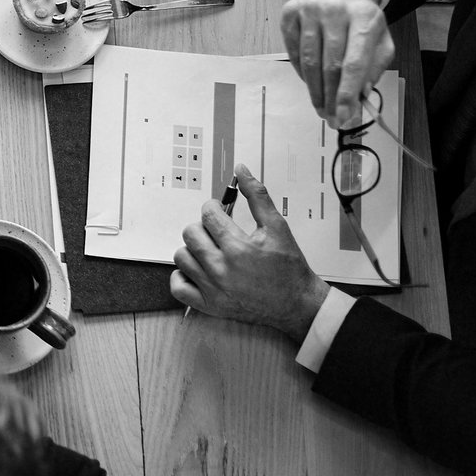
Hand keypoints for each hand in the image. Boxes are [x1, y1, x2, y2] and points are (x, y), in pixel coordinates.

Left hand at [171, 166, 328, 340]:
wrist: (297, 303)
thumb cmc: (288, 267)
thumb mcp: (277, 227)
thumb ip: (257, 196)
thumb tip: (241, 170)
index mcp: (238, 247)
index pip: (208, 215)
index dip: (213, 208)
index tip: (220, 212)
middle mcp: (221, 269)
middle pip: (191, 233)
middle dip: (202, 226)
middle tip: (216, 231)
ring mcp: (213, 289)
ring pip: (181, 257)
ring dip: (193, 249)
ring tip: (209, 250)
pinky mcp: (209, 305)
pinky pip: (178, 287)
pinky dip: (182, 277)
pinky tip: (198, 270)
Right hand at [280, 0, 392, 127]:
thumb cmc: (363, 18)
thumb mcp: (380, 38)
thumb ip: (374, 67)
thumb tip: (359, 97)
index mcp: (365, 16)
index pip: (353, 63)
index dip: (347, 93)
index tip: (345, 117)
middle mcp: (335, 9)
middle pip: (329, 65)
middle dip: (330, 97)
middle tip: (332, 119)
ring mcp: (309, 9)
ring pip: (310, 61)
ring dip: (315, 90)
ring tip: (321, 107)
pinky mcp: (290, 12)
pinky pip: (294, 51)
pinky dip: (302, 73)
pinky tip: (311, 84)